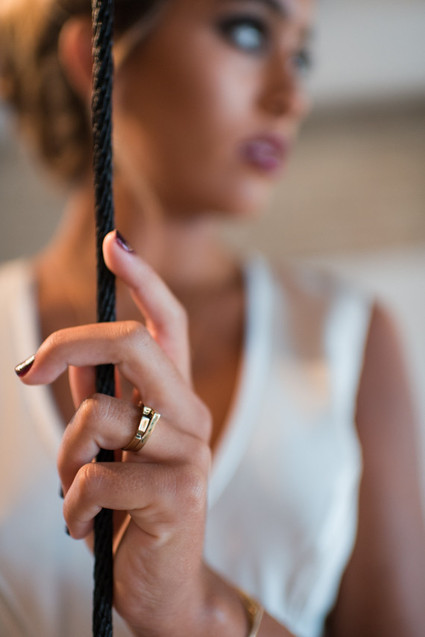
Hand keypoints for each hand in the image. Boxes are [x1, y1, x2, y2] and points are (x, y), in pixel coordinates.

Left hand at [17, 230, 225, 634]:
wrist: (169, 588)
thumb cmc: (135, 510)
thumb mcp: (115, 450)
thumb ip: (99, 403)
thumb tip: (64, 363)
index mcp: (175, 399)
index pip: (167, 325)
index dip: (142, 279)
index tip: (115, 242)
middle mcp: (189, 414)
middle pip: (133, 344)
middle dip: (71, 345)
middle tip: (28, 368)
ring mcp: (187, 452)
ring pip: (97, 419)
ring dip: (68, 462)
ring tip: (78, 497)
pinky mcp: (175, 494)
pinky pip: (94, 478)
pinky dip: (74, 509)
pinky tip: (89, 530)